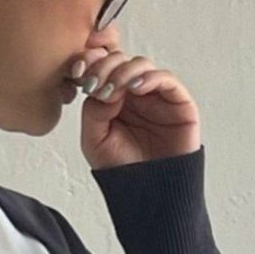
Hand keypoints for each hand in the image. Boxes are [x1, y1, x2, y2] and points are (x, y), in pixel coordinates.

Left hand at [67, 22, 201, 169]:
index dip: (90, 61)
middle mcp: (132, 93)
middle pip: (119, 60)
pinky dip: (150, 77)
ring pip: (141, 64)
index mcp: (111, 98)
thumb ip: (93, 111)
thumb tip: (105, 86)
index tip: (77, 71)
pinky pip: (166, 79)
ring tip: (114, 89)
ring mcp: (155, 96)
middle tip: (95, 83)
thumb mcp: (94, 142)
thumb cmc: (122, 169)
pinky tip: (136, 88)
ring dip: (124, 71)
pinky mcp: (177, 102)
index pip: (101, 67)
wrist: (148, 194)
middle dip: (104, 66)